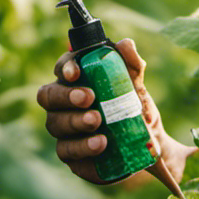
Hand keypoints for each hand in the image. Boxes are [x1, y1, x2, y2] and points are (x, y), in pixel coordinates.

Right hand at [36, 38, 189, 184]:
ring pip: (55, 124)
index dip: (65, 67)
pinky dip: (83, 147)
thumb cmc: (134, 106)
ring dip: (75, 121)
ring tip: (98, 122)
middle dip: (67, 95)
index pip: (62, 68)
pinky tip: (100, 144)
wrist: (149, 142)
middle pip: (49, 96)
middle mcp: (63, 105)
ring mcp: (64, 130)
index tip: (76, 72)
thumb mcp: (136, 84)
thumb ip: (131, 64)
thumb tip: (124, 44)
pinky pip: (67, 151)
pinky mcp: (71, 155)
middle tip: (89, 97)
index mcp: (77, 81)